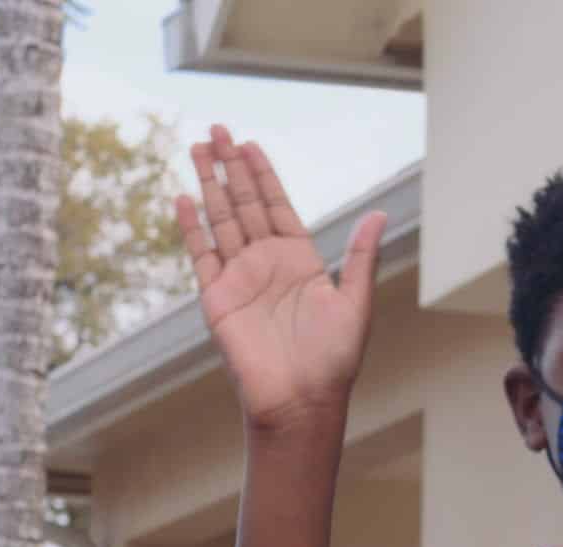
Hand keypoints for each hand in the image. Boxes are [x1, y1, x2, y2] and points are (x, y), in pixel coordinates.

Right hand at [175, 125, 384, 432]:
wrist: (302, 401)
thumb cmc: (334, 360)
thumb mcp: (355, 304)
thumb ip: (360, 258)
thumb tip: (380, 214)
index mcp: (300, 261)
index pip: (277, 206)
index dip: (263, 175)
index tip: (250, 144)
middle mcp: (267, 264)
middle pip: (244, 204)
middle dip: (230, 167)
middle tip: (216, 128)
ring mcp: (239, 278)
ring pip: (220, 220)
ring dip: (208, 185)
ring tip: (196, 148)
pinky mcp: (216, 298)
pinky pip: (201, 255)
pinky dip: (190, 227)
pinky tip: (182, 197)